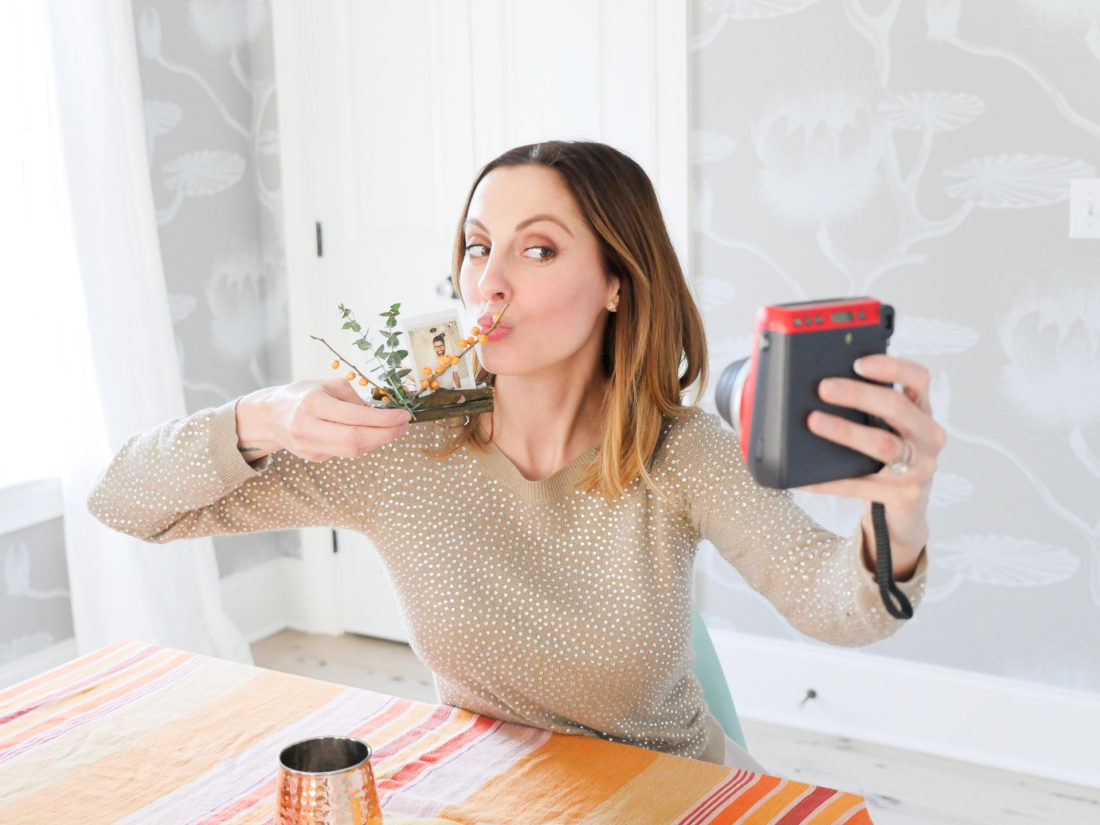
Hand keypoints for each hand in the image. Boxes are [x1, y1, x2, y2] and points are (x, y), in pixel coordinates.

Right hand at [235, 379, 411, 461]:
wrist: (270, 416)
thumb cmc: (303, 395)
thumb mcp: (327, 385)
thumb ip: (355, 398)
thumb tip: (381, 414)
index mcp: (313, 404)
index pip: (355, 417)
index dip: (383, 419)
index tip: (403, 416)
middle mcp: (308, 427)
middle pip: (355, 440)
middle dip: (386, 435)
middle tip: (403, 427)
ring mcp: (308, 446)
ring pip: (352, 451)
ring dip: (377, 442)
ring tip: (391, 430)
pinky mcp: (312, 457)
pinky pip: (344, 453)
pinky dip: (362, 444)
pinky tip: (368, 435)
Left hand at [798, 354, 945, 576]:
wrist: (902, 510)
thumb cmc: (885, 458)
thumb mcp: (885, 427)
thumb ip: (867, 406)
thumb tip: (822, 386)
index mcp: (922, 411)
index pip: (917, 378)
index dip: (891, 367)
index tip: (858, 362)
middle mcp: (928, 437)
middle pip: (897, 407)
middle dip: (858, 394)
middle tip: (824, 387)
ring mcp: (920, 468)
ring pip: (882, 445)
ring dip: (846, 431)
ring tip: (814, 421)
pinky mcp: (905, 496)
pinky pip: (860, 485)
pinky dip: (828, 481)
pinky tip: (803, 477)